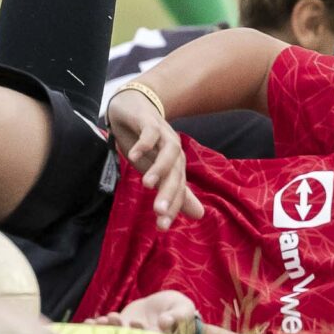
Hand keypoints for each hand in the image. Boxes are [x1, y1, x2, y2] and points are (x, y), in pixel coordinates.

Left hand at [88, 291, 202, 333]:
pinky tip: (88, 322)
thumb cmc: (180, 309)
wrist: (168, 305)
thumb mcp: (184, 310)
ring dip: (106, 329)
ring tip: (98, 321)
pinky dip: (98, 326)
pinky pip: (108, 329)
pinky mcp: (120, 328)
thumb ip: (178, 316)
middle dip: (119, 330)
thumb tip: (165, 322)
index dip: (141, 332)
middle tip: (112, 319)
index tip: (136, 322)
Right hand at [105, 86, 203, 227]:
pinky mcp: (149, 121)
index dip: (171, 208)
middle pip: (175, 174)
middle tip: (158, 213)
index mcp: (175, 164)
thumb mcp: (155, 169)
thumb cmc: (144, 141)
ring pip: (169, 152)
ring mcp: (163, 134)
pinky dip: (144, 143)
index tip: (161, 227)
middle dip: (168, 194)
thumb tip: (200, 215)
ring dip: (159, 168)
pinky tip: (134, 154)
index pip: (177, 189)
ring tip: (147, 184)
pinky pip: (149, 132)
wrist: (133, 106)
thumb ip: (174, 191)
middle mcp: (173, 150)